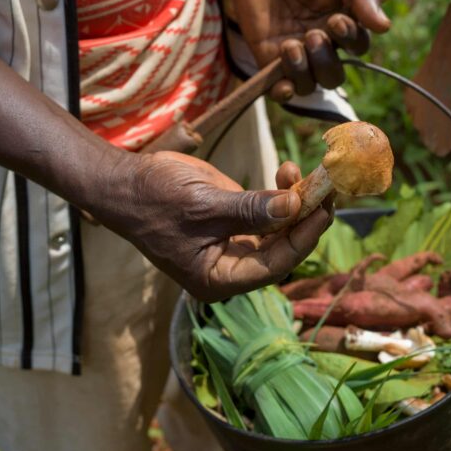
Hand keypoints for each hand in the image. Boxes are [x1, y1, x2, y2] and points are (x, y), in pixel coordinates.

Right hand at [91, 151, 330, 301]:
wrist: (125, 183)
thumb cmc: (154, 200)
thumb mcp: (202, 205)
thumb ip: (249, 209)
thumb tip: (294, 206)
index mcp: (219, 279)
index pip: (275, 265)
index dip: (303, 238)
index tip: (323, 209)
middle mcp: (232, 267)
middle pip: (283, 249)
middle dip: (305, 217)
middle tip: (325, 187)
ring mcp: (235, 243)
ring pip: (280, 229)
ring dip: (296, 201)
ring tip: (300, 172)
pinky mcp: (235, 221)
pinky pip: (268, 213)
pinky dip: (281, 193)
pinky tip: (286, 171)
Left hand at [223, 0, 390, 101]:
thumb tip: (384, 27)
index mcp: (342, 23)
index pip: (357, 48)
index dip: (352, 41)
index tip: (337, 20)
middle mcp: (320, 43)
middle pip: (333, 76)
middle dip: (327, 62)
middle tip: (314, 35)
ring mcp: (293, 53)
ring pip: (308, 86)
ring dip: (304, 72)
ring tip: (292, 45)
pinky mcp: (266, 57)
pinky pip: (279, 90)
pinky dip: (284, 92)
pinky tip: (284, 79)